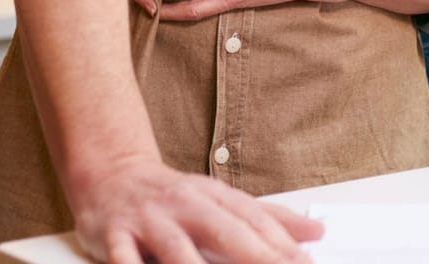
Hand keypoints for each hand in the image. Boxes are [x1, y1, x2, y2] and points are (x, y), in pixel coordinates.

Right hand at [72, 153, 321, 263]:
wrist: (111, 173)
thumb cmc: (175, 196)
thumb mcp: (222, 200)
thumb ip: (269, 219)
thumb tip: (317, 232)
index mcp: (215, 197)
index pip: (255, 220)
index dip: (282, 243)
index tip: (306, 263)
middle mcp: (186, 205)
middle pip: (224, 231)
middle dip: (255, 256)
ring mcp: (150, 220)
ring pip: (176, 248)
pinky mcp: (114, 234)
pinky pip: (122, 257)